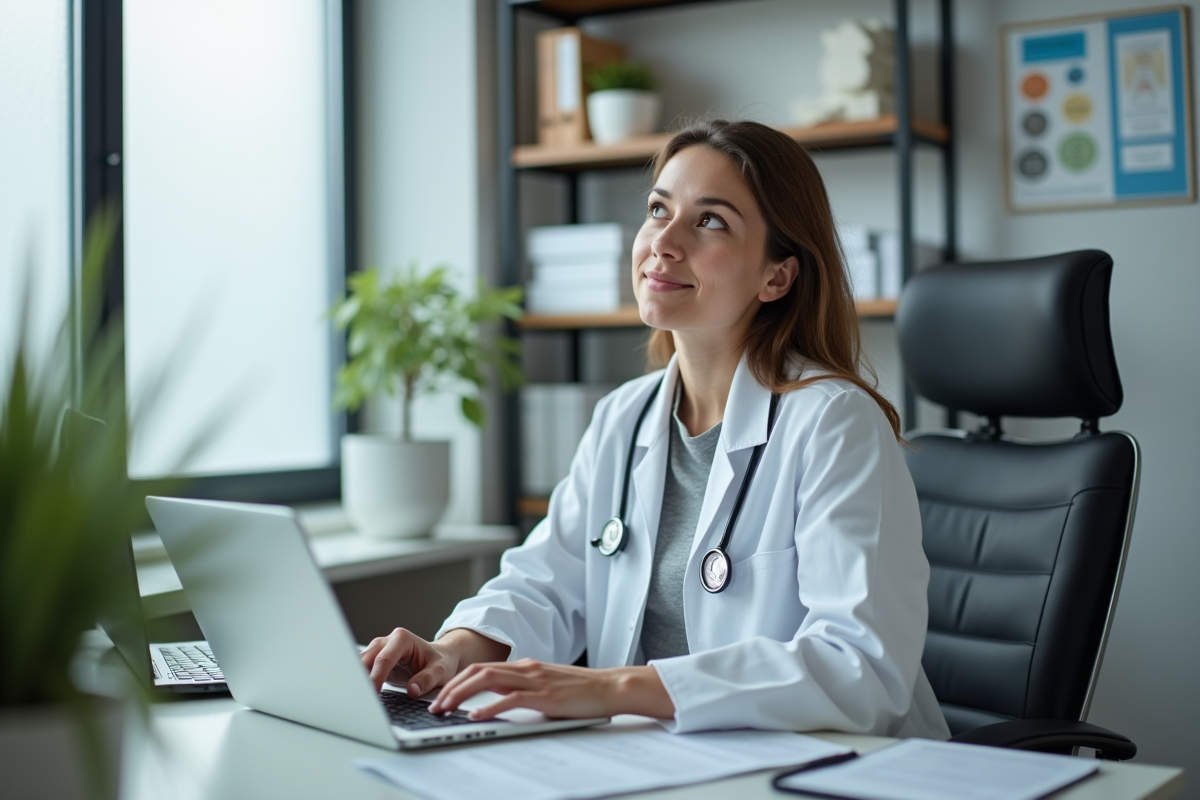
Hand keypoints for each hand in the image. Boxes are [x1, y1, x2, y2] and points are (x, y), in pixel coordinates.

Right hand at [359, 628, 456, 696]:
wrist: (440, 658)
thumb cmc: (440, 663)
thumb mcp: (440, 671)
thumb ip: (427, 679)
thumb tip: (412, 690)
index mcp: (402, 639)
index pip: (384, 659)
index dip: (376, 677)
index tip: (373, 693)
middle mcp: (387, 641)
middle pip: (366, 659)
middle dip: (361, 678)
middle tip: (360, 698)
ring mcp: (378, 649)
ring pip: (359, 662)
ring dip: (356, 679)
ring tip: (356, 697)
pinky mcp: (374, 660)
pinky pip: (361, 668)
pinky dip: (358, 680)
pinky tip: (357, 693)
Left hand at [429, 660, 675, 720]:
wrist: (610, 687)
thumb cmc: (581, 691)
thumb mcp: (546, 686)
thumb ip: (523, 689)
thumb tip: (497, 700)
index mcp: (525, 667)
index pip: (482, 668)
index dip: (458, 681)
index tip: (443, 696)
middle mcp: (526, 669)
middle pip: (478, 671)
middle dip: (452, 687)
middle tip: (436, 705)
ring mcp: (534, 680)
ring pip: (488, 680)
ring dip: (462, 695)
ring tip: (446, 709)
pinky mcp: (544, 696)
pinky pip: (510, 699)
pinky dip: (489, 707)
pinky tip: (476, 717)